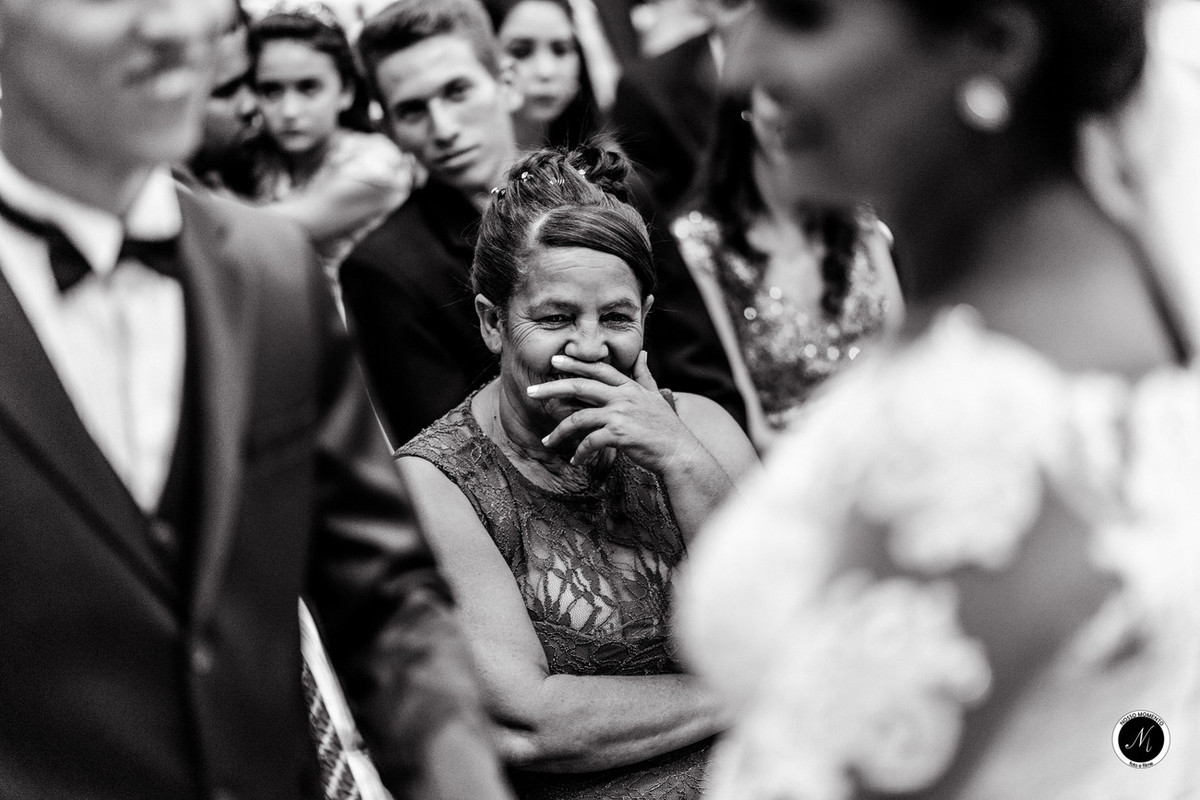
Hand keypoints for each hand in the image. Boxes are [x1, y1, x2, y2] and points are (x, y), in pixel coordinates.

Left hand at [529, 352, 700, 472]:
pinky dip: (580, 452)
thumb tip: (642, 353)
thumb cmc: (667, 427)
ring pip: (579, 417)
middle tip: (531, 391)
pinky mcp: (620, 434)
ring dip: (560, 431)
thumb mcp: (656, 396)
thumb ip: (645, 375)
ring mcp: (621, 414)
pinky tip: (575, 460)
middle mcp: (623, 396)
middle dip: (552, 387)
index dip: (575, 364)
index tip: (555, 360)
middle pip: (580, 386)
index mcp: (629, 386)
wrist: (680, 452)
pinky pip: (590, 441)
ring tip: (547, 442)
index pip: (598, 369)